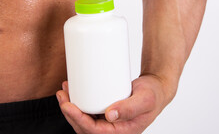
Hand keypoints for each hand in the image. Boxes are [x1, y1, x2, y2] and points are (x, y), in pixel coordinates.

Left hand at [56, 74, 176, 133]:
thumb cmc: (153, 94)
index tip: (68, 106)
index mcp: (122, 132)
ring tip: (63, 91)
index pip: (95, 132)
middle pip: (85, 127)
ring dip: (71, 108)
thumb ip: (130, 108)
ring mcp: (109, 122)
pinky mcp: (106, 113)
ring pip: (84, 120)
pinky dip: (78, 103)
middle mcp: (113, 129)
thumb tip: (109, 115)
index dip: (78, 120)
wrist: (156, 89)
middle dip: (69, 113)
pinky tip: (73, 91)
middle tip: (62, 95)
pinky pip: (89, 112)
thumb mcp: (145, 99)